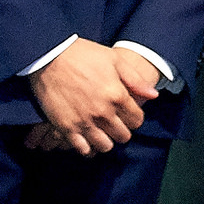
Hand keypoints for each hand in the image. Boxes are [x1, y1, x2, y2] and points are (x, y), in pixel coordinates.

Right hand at [27, 38, 155, 154]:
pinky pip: (82, 149)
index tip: (129, 115)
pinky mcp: (65, 127)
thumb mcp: (115, 60)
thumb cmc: (84, 54)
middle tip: (116, 124)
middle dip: (123, 131)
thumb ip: (135, 80)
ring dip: (106, 141)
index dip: (135, 118)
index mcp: (117, 95)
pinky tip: (87, 139)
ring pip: (105, 146)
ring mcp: (84, 121)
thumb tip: (153, 95)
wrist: (50, 56)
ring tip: (102, 132)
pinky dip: (87, 148)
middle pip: (123, 136)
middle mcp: (103, 112)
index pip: (136, 120)